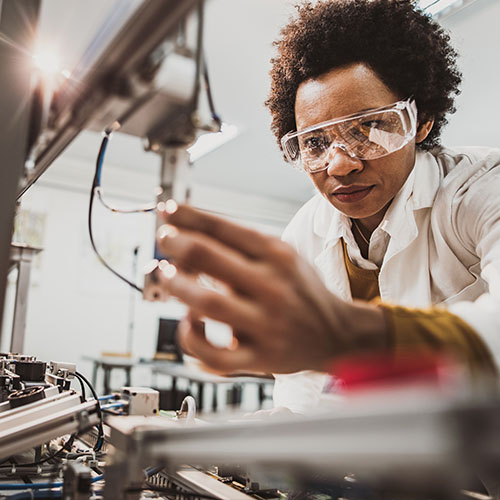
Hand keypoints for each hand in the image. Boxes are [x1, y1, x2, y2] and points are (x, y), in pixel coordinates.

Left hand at [155, 203, 386, 373]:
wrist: (336, 334)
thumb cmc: (301, 291)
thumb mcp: (284, 256)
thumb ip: (243, 245)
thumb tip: (192, 231)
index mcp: (277, 256)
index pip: (223, 227)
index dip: (188, 216)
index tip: (168, 211)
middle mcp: (272, 286)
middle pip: (208, 257)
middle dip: (176, 243)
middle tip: (164, 239)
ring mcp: (266, 324)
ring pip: (207, 303)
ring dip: (177, 286)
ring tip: (166, 274)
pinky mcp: (260, 358)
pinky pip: (215, 356)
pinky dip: (192, 340)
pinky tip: (189, 324)